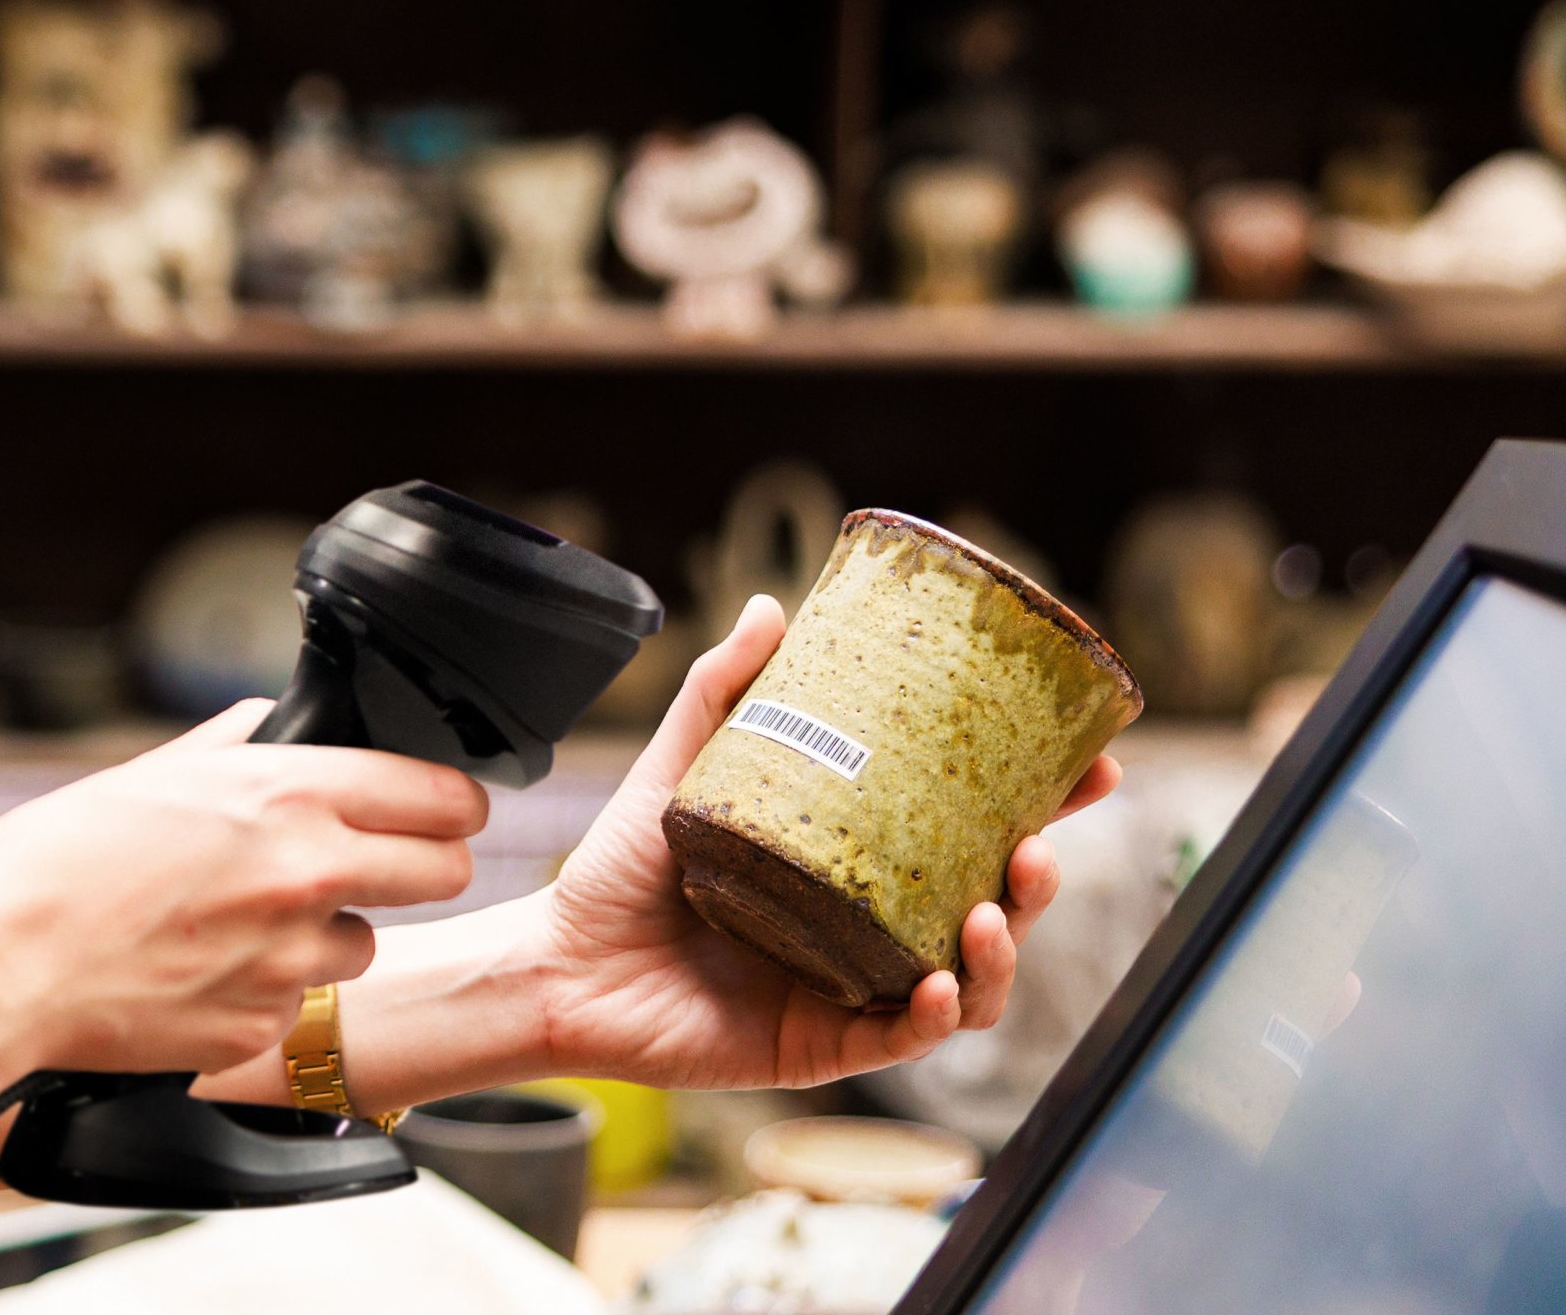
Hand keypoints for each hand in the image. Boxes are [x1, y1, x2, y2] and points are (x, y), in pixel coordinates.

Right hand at [0, 701, 489, 1078]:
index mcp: (285, 795)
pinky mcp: (261, 1026)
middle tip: (379, 861)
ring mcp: (289, 960)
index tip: (445, 807)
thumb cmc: (48, 865)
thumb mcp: (143, 776)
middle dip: (422, 863)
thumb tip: (267, 729)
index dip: (450, 800)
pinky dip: (265, 988)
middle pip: (444, 872)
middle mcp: (306, 875)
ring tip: (249, 922)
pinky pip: (295, 1003)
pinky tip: (201, 969)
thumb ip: (228, 750)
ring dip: (330, 931)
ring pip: (366, 943)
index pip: (438, 795)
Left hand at [521, 595, 1121, 1088]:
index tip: (1091, 768)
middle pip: (991, 910)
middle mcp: (868, 930)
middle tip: (1046, 841)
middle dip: (1038, 880)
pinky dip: (930, 1013)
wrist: (559, 962)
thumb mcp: (677, 771)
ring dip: (1001, 949)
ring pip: (966, 982)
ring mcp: (850, 991)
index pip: (970, 836)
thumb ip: (721, 694)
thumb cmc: (619, 874)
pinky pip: (897, 1038)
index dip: (1043, 808)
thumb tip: (770, 606)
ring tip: (996, 907)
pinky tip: (938, 981)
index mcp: (857, 868)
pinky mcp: (819, 1045)